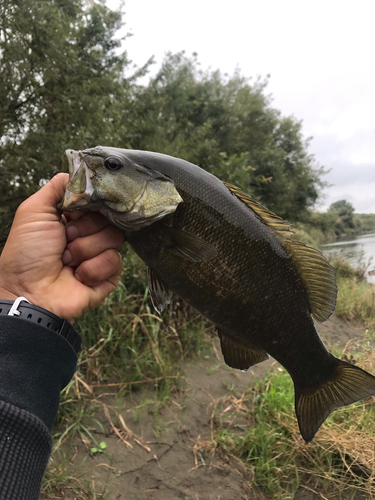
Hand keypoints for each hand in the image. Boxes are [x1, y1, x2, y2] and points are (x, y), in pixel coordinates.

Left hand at [0, 174, 124, 322]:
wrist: (29, 292)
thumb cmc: (26, 253)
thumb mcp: (34, 210)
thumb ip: (57, 187)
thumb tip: (80, 171)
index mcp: (74, 218)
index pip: (100, 201)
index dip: (90, 205)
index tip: (73, 212)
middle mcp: (89, 235)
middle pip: (110, 218)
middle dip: (85, 228)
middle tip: (65, 238)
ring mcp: (99, 256)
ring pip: (115, 239)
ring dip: (86, 249)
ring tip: (67, 260)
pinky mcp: (108, 277)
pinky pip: (115, 262)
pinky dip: (93, 268)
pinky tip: (78, 275)